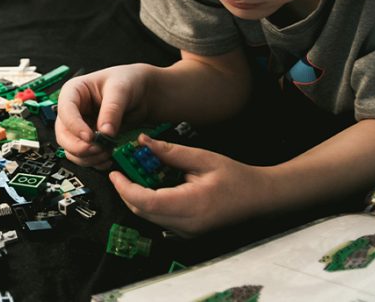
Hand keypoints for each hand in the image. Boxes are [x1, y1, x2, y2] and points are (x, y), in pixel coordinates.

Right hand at [55, 64, 152, 168]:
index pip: (65, 111)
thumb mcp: (120, 89)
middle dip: (80, 147)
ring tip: (107, 152)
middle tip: (99, 149)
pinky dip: (94, 162)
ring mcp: (80, 127)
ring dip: (88, 157)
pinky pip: (83, 157)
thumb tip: (105, 132)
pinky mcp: (89, 140)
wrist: (141, 93)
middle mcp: (73, 111)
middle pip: (63, 135)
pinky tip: (107, 158)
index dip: (74, 126)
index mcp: (73, 92)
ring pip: (71, 150)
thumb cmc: (127, 81)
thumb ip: (112, 110)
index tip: (89, 137)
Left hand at [109, 134, 272, 236]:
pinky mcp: (188, 232)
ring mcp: (187, 232)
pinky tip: (154, 186)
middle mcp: (186, 224)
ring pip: (149, 217)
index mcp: (191, 205)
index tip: (115, 173)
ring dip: (137, 197)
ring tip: (137, 174)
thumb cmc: (236, 177)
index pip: (146, 202)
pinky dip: (150, 203)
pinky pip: (160, 219)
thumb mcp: (203, 158)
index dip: (125, 188)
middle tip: (121, 170)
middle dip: (126, 191)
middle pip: (142, 212)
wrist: (259, 198)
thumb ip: (170, 152)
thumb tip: (142, 142)